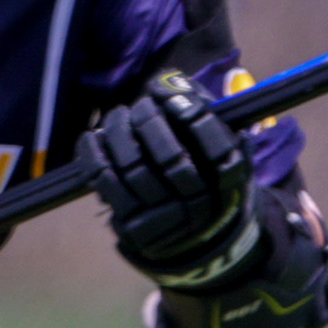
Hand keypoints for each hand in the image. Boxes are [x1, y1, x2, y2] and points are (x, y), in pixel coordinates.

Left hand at [89, 72, 259, 284]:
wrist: (203, 239)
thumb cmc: (214, 183)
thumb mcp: (234, 152)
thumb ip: (213, 120)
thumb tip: (170, 87)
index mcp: (232, 182)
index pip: (212, 142)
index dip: (184, 109)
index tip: (162, 90)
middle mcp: (203, 205)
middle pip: (169, 155)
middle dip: (146, 120)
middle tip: (140, 106)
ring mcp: (168, 220)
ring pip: (133, 167)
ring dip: (118, 133)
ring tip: (117, 117)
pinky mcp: (137, 228)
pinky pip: (108, 184)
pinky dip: (94, 155)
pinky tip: (93, 138)